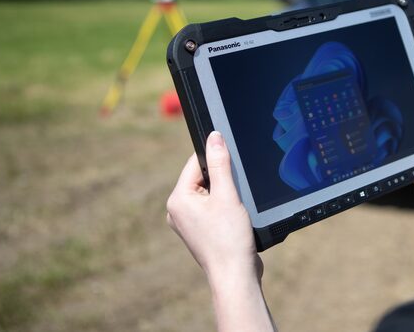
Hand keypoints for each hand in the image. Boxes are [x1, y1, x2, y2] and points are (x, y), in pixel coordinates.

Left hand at [166, 131, 260, 282]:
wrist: (235, 276)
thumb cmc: (229, 239)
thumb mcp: (227, 194)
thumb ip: (220, 163)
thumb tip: (214, 137)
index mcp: (177, 199)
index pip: (195, 163)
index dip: (216, 160)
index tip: (232, 166)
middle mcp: (177, 210)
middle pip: (204, 178)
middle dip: (223, 182)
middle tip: (234, 198)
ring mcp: (187, 223)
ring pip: (210, 193)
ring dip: (226, 196)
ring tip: (233, 214)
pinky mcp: (200, 231)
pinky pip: (212, 208)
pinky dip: (226, 209)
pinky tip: (234, 221)